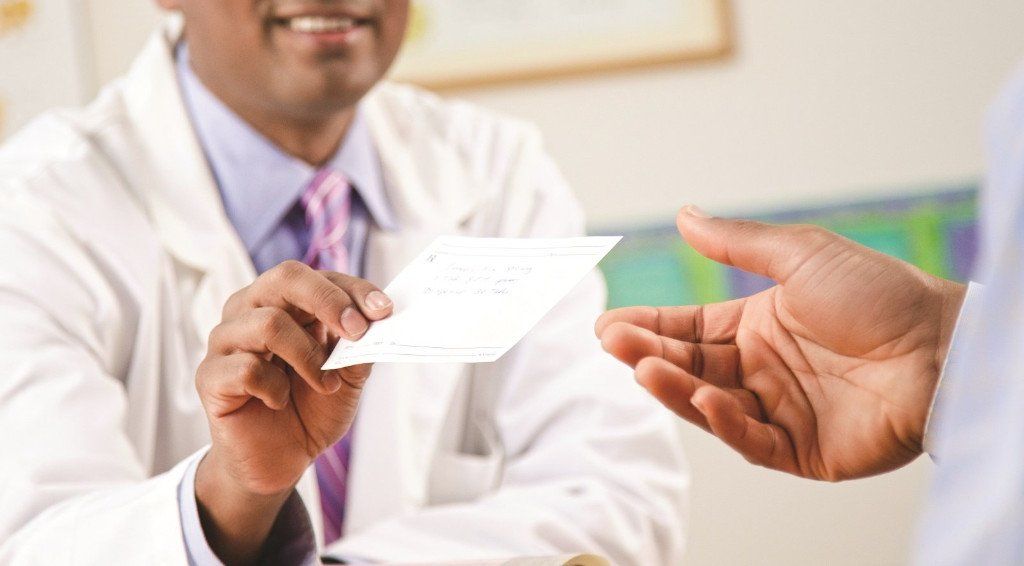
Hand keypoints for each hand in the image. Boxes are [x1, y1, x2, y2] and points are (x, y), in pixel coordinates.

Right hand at [194, 260, 392, 562]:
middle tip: (357, 332)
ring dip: (308, 357)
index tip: (384, 311)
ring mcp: (226, 341)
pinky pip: (247, 368)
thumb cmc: (310, 408)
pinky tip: (279, 403)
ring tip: (325, 384)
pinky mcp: (210, 376)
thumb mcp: (348, 376)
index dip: (352, 289)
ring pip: (268, 323)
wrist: (279, 460)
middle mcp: (249, 311)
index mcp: (282, 302)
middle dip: (329, 302)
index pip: (318, 277)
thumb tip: (375, 322)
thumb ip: (358, 348)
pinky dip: (275, 388)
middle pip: (285, 278)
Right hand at [597, 206, 965, 480]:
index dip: (649, 327)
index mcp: (759, 327)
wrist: (944, 346)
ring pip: (711, 406)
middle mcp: (762, 371)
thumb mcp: (800, 255)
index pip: (689, 329)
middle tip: (612, 342)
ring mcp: (780, 412)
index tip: (609, 323)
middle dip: (648, 354)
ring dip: (675, 387)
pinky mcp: (802, 450)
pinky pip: (751, 439)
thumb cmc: (881, 294)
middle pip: (691, 366)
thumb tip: (684, 214)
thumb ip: (737, 243)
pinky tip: (704, 397)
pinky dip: (724, 422)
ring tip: (644, 367)